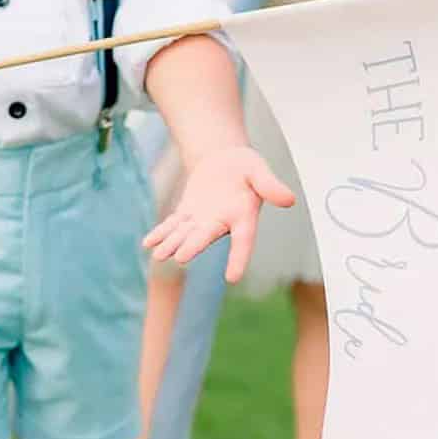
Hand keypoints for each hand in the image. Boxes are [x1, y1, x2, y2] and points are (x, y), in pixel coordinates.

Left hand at [143, 145, 295, 282]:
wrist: (226, 161)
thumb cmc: (246, 167)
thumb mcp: (259, 170)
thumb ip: (270, 185)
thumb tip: (289, 200)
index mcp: (243, 217)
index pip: (243, 241)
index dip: (239, 258)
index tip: (233, 277)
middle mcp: (221, 223)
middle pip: (206, 237)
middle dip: (193, 245)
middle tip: (181, 257)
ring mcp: (202, 220)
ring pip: (185, 234)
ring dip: (171, 243)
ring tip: (158, 255)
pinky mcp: (187, 213)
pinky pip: (173, 225)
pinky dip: (161, 233)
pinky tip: (148, 243)